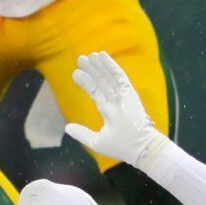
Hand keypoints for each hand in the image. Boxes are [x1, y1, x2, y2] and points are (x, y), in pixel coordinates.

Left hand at [63, 51, 168, 167]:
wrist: (139, 149)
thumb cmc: (122, 147)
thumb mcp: (96, 141)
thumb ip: (81, 133)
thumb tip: (66, 127)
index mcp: (109, 111)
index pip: (96, 93)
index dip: (86, 83)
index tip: (75, 73)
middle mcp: (116, 101)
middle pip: (101, 82)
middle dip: (91, 71)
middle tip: (80, 59)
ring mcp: (123, 96)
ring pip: (108, 77)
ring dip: (100, 65)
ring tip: (90, 55)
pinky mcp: (129, 93)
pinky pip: (119, 76)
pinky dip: (111, 65)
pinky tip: (102, 56)